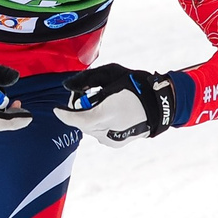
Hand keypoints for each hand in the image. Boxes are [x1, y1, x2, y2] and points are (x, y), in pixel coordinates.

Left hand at [57, 64, 177, 142]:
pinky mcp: (116, 143)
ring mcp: (112, 139)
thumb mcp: (111, 74)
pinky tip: (108, 112)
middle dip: (77, 111)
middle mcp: (108, 130)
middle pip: (81, 123)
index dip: (64, 115)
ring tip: (100, 103)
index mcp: (107, 113)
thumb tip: (67, 87)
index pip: (77, 119)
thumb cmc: (136, 85)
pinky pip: (98, 133)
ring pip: (89, 129)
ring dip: (87, 117)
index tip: (56, 109)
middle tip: (84, 96)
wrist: (160, 104)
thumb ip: (86, 80)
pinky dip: (97, 124)